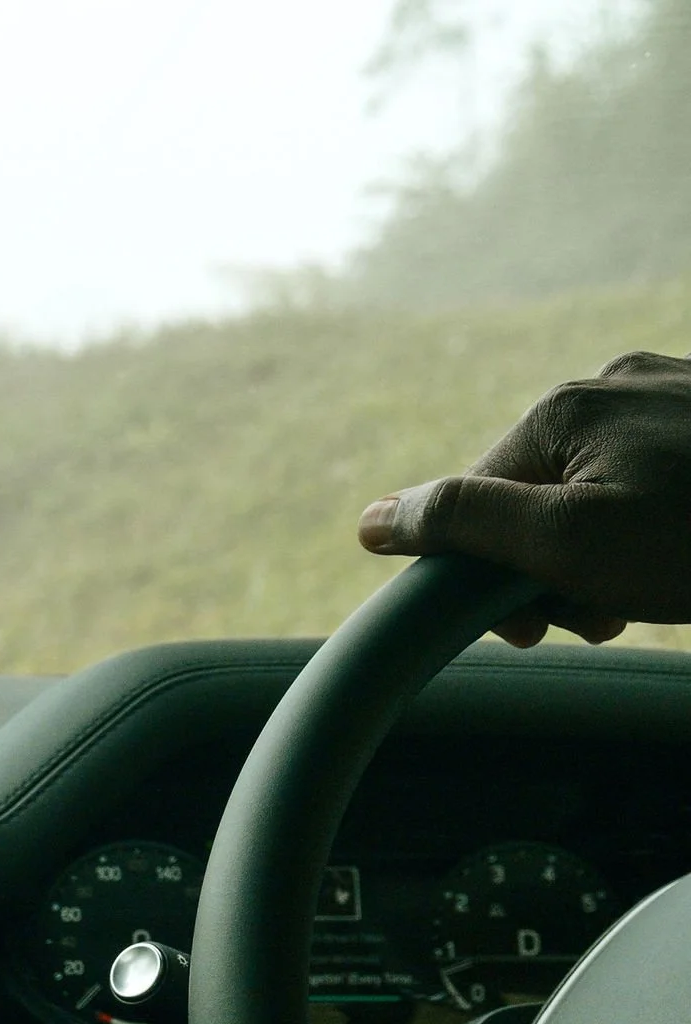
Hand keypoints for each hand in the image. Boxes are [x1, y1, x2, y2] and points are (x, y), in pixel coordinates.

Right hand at [358, 349, 690, 645]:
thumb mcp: (564, 542)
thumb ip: (464, 524)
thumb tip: (372, 520)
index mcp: (560, 409)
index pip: (475, 506)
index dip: (488, 578)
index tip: (536, 630)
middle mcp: (606, 383)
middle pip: (534, 496)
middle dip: (550, 569)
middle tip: (601, 619)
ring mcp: (662, 393)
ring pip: (589, 489)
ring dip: (599, 557)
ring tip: (640, 594)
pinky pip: (641, 475)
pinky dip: (643, 526)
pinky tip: (669, 554)